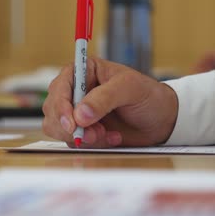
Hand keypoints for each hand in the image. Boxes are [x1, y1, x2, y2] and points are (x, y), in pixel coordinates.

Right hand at [42, 58, 177, 147]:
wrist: (162, 120)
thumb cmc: (148, 96)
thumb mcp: (129, 89)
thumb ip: (104, 98)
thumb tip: (80, 114)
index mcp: (84, 71)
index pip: (60, 86)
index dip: (61, 106)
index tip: (72, 123)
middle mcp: (76, 91)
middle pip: (53, 109)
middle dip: (70, 126)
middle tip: (93, 134)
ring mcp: (77, 112)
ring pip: (59, 128)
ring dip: (81, 136)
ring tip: (106, 134)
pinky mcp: (83, 130)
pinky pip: (73, 141)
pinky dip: (91, 144)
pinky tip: (111, 138)